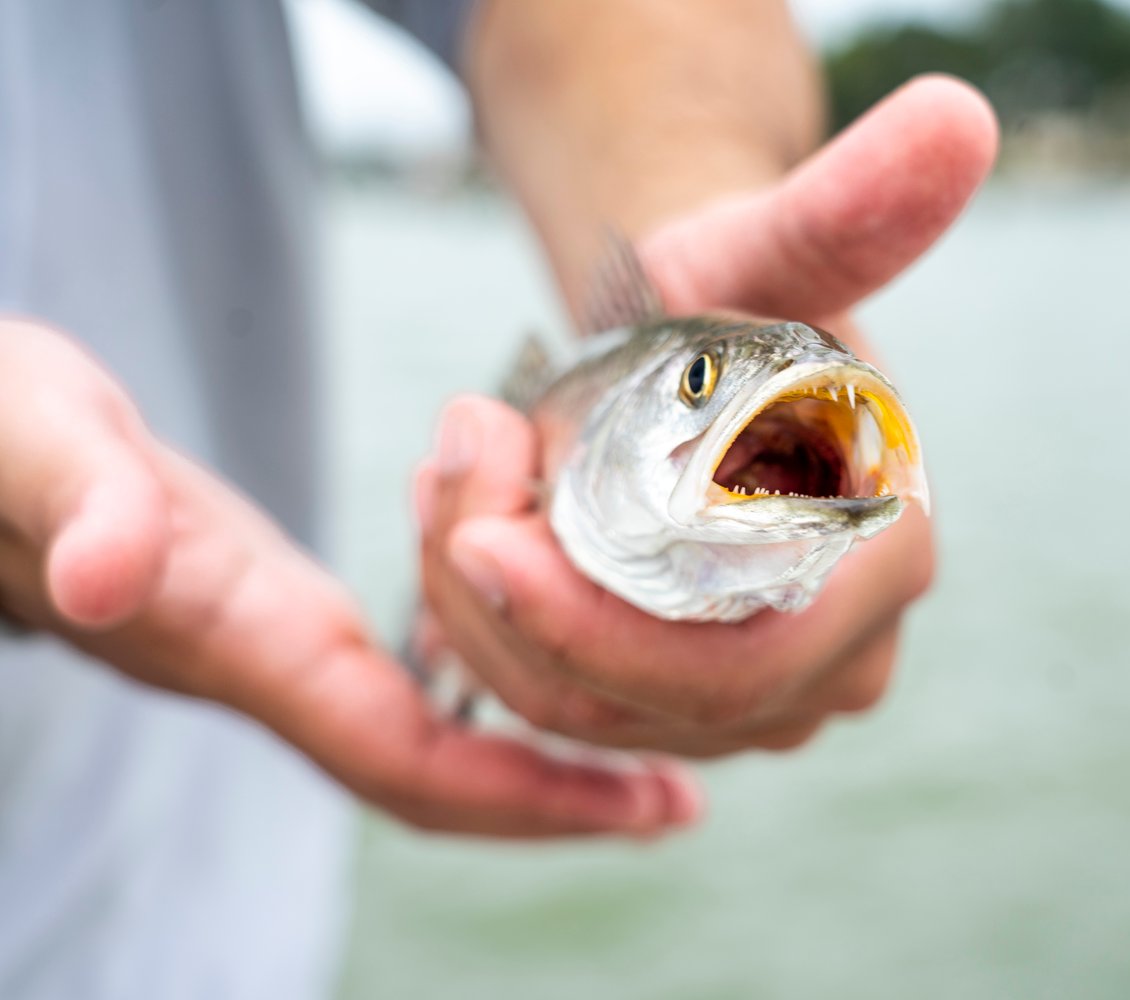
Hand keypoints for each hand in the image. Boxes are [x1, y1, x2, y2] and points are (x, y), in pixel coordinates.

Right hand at [0, 319, 697, 836]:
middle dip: (553, 802)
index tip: (644, 806)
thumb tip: (116, 582)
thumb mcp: (38, 436)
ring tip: (648, 751)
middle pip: (428, 775)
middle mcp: (265, 667)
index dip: (524, 796)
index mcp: (237, 639)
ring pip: (417, 741)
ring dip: (531, 758)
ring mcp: (269, 648)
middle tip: (681, 800)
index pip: (402, 755)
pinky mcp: (271, 613)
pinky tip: (544, 664)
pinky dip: (481, 694)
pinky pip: (397, 686)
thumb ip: (87, 502)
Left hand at [419, 76, 997, 755]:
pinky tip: (468, 533)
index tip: (474, 534)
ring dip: (485, 616)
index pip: (730, 668)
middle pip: (643, 706)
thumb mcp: (768, 250)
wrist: (714, 348)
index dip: (591, 632)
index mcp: (880, 563)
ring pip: (593, 719)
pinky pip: (580, 714)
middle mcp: (840, 658)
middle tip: (444, 474)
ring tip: (449, 481)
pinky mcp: (701, 709)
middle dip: (510, 611)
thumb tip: (961, 116)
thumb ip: (846, 208)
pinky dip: (499, 637)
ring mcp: (772, 699)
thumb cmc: (737, 296)